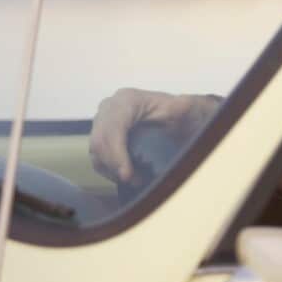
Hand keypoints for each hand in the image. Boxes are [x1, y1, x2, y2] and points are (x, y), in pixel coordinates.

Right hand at [88, 87, 218, 183]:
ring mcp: (104, 122)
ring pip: (96, 150)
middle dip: (114, 165)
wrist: (181, 116)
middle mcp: (110, 108)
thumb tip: (183, 105)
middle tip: (134, 181)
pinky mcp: (103, 135)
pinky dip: (109, 170)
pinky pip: (97, 156)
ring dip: (112, 170)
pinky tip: (128, 177)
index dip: (117, 152)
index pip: (113, 127)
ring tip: (136, 180)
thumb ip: (183, 106)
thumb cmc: (182, 112)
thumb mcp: (185, 108)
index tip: (127, 174)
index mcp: (127, 100)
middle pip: (100, 140)